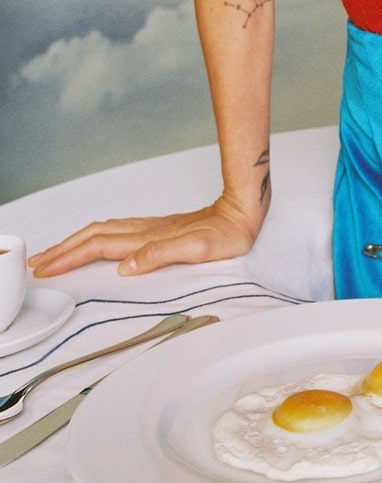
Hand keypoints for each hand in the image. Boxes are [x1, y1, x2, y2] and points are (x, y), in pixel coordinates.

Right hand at [26, 193, 263, 279]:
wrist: (243, 213)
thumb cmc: (226, 235)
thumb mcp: (199, 250)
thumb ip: (161, 255)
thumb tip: (125, 267)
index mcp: (148, 237)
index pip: (99, 247)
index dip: (71, 257)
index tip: (47, 268)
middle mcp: (144, 230)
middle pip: (92, 237)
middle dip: (63, 250)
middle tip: (37, 263)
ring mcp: (149, 228)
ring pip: (101, 232)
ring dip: (74, 242)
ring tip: (54, 254)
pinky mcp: (156, 229)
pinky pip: (114, 232)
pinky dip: (93, 238)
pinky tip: (92, 242)